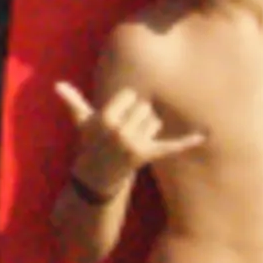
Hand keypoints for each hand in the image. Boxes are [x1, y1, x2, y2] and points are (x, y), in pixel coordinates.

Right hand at [51, 81, 202, 195]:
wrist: (97, 177)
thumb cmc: (90, 144)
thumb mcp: (82, 122)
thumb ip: (73, 101)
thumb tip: (58, 85)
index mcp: (105, 119)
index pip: (130, 96)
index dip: (125, 104)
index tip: (116, 118)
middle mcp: (120, 131)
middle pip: (144, 107)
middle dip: (137, 116)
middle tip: (124, 132)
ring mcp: (134, 145)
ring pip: (155, 120)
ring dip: (148, 127)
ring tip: (132, 140)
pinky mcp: (149, 155)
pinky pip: (171, 144)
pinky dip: (188, 140)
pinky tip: (205, 134)